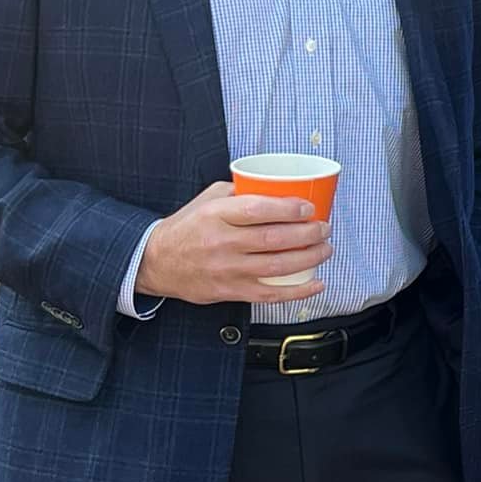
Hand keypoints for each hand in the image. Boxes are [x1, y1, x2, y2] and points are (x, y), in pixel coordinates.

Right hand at [135, 183, 330, 305]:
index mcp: (216, 215)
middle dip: (308, 234)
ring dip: (309, 258)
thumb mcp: (208, 199)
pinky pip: (269, 295)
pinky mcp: (229, 291)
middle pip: (274, 239)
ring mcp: (226, 270)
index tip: (310, 208)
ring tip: (325, 249)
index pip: (258, 210)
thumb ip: (241, 191)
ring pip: (277, 266)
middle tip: (324, 228)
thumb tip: (278, 186)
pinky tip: (316, 283)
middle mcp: (222, 242)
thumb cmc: (187, 227)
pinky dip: (297, 292)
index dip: (289, 209)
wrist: (155, 262)